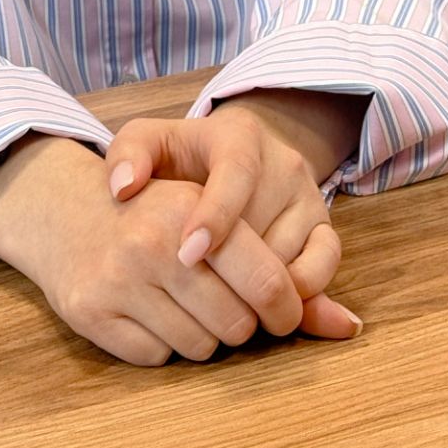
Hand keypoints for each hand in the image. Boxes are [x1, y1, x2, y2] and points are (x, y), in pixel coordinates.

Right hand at [0, 133, 306, 365]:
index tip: (279, 311)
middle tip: (224, 300)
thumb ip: (287, 263)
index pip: (266, 280)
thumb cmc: (157, 209)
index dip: (282, 307)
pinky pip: (157, 358)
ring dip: (202, 335)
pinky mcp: (91, 314)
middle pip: (237, 325)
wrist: (66, 208)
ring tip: (183, 300)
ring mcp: (117, 279)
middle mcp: (151, 243)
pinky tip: (149, 310)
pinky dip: (162, 343)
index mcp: (188, 206)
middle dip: (240, 321)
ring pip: (200, 348)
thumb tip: (349, 327)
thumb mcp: (214, 209)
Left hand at [103, 105, 361, 340]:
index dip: (216, 216)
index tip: (187, 256)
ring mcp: (308, 194)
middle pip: (263, 224)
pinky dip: (301, 294)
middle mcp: (282, 161)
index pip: (237, 173)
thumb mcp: (150, 143)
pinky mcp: (325, 225)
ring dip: (255, 287)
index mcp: (239, 135)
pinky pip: (325, 265)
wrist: (231, 156)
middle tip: (192, 296)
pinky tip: (263, 312)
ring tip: (216, 304)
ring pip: (290, 251)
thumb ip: (128, 155)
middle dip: (228, 268)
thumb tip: (121, 187)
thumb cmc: (182, 157)